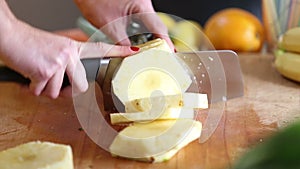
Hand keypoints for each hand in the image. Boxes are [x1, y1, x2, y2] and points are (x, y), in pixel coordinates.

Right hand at [0, 20, 138, 98]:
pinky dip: (33, 87)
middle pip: (80, 86)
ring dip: (45, 87)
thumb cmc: (31, 44)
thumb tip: (74, 84)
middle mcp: (70, 54)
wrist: (9, 36)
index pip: (101, 49)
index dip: (118, 51)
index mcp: (74, 48)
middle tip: (53, 79)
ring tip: (38, 72)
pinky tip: (30, 73)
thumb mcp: (56, 49)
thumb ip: (69, 63)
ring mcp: (60, 62)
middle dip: (67, 90)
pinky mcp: (46, 71)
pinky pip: (42, 91)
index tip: (134, 52)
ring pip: (58, 92)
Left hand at [74, 0, 174, 50]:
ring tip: (155, 52)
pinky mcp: (135, 5)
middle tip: (163, 56)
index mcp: (141, 4)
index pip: (158, 27)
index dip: (165, 42)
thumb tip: (132, 54)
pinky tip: (145, 41)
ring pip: (152, 23)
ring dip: (153, 37)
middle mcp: (144, 2)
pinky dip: (146, 32)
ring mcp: (140, 3)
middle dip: (160, 42)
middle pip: (158, 26)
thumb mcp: (109, 26)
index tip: (170, 53)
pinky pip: (145, 20)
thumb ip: (122, 43)